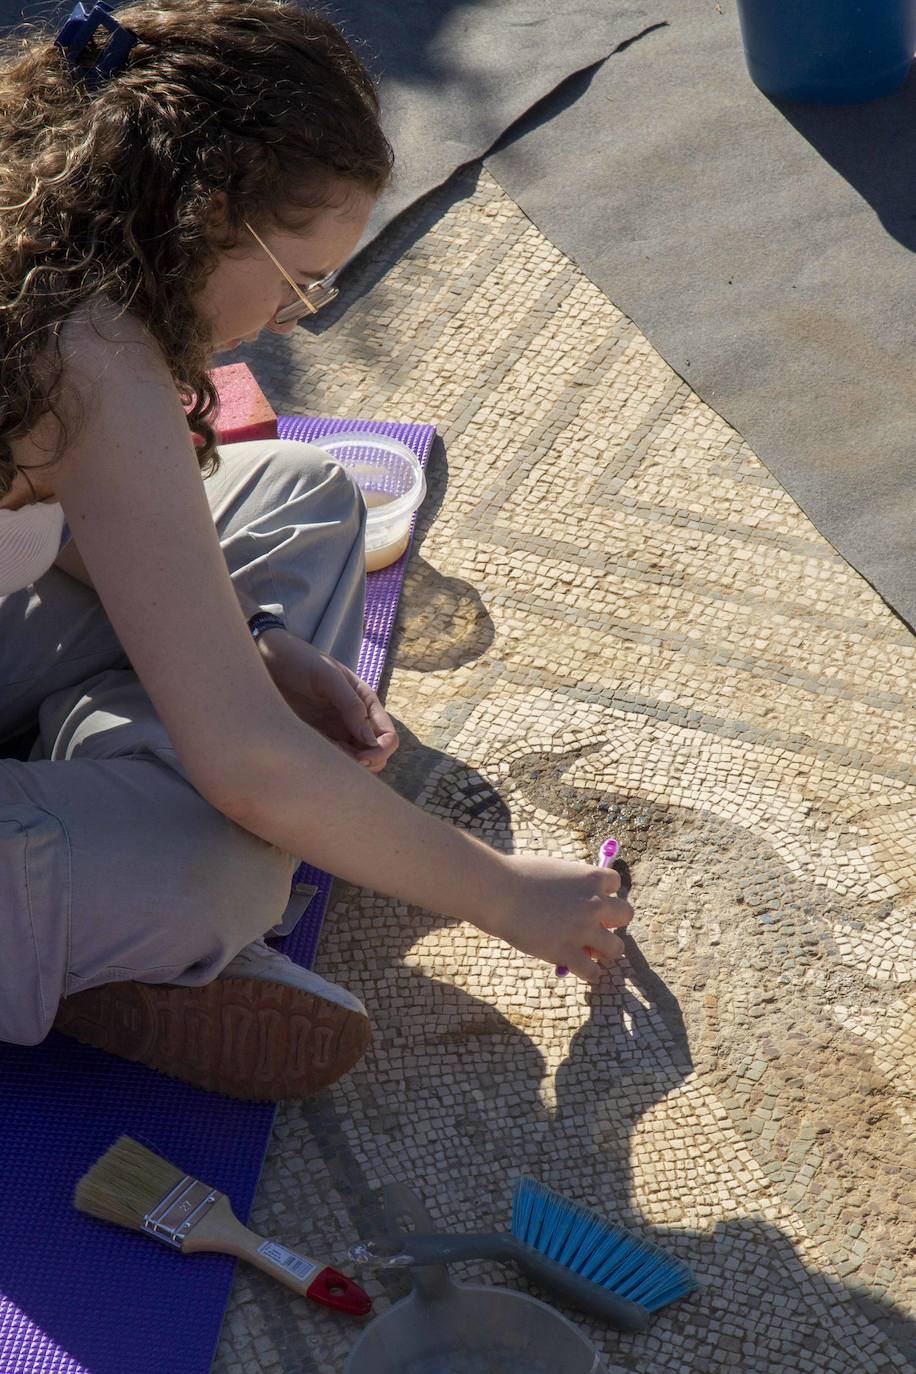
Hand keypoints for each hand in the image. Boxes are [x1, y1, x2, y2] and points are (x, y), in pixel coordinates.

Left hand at [257, 628, 397, 773]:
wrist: (266, 659)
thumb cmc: (300, 660)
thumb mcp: (328, 677)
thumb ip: (351, 705)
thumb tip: (370, 740)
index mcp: (365, 702)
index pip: (387, 736)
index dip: (380, 750)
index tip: (363, 756)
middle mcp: (354, 719)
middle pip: (375, 753)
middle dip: (367, 762)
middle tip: (345, 761)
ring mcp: (334, 730)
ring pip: (354, 761)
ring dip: (347, 766)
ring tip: (326, 756)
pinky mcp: (314, 738)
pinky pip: (329, 759)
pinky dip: (328, 764)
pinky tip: (313, 754)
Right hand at [484, 853, 633, 983]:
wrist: (499, 892)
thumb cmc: (517, 876)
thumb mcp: (554, 871)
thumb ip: (571, 886)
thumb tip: (576, 902)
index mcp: (590, 877)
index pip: (615, 883)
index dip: (603, 892)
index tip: (589, 898)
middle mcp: (594, 904)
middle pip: (626, 915)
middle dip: (611, 921)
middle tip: (594, 926)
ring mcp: (583, 930)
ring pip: (616, 948)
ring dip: (604, 949)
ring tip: (589, 951)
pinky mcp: (568, 952)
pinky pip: (593, 972)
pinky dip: (588, 973)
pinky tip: (576, 967)